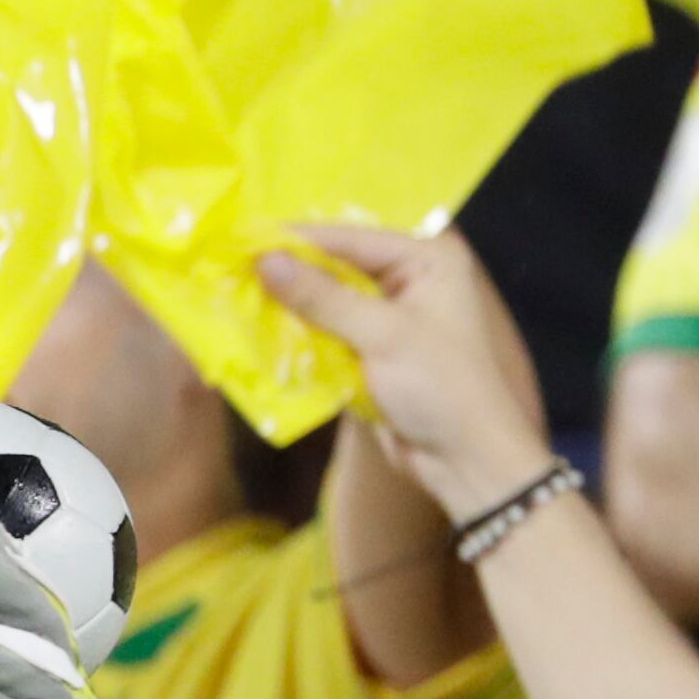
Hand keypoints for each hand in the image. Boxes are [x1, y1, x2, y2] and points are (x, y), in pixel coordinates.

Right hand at [256, 223, 557, 521]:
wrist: (465, 459)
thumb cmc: (442, 388)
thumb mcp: (383, 335)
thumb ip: (323, 297)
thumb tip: (264, 260)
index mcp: (427, 258)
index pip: (352, 239)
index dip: (298, 241)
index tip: (243, 242)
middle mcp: (409, 279)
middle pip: (336, 266)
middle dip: (289, 274)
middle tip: (232, 272)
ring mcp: (389, 316)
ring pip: (326, 301)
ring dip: (288, 307)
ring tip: (236, 300)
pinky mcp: (372, 350)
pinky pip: (327, 333)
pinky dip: (299, 336)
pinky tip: (261, 334)